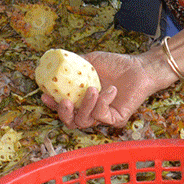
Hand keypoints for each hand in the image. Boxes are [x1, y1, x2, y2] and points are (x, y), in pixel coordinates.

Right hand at [41, 50, 162, 128]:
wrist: (139, 67)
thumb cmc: (116, 64)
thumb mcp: (90, 61)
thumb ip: (73, 64)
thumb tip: (55, 61)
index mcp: (83, 100)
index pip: (64, 109)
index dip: (52, 105)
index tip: (45, 95)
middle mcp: (91, 111)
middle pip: (71, 122)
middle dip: (64, 114)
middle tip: (65, 102)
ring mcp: (103, 117)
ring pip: (85, 121)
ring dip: (86, 105)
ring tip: (93, 88)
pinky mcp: (116, 120)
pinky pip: (102, 116)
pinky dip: (103, 102)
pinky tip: (111, 89)